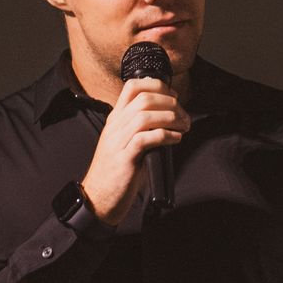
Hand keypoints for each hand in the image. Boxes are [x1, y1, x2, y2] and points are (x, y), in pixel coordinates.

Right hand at [80, 76, 188, 224]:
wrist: (98, 197)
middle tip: (184, 116)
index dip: (157, 85)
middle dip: (171, 103)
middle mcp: (116, 126)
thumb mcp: (127, 141)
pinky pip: (146, 138)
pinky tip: (175, 139)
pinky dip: (165, 135)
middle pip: (144, 98)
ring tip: (183, 127)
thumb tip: (170, 115)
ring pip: (145, 115)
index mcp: (116, 119)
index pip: (132, 86)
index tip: (174, 97)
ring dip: (171, 118)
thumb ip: (142, 127)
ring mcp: (118, 141)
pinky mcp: (124, 158)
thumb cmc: (118, 171)